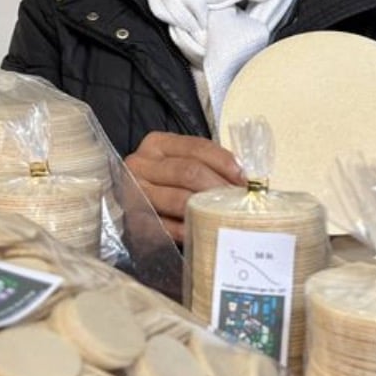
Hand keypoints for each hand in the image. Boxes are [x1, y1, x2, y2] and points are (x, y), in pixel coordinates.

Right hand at [124, 131, 244, 242]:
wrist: (131, 206)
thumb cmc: (166, 183)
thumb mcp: (180, 163)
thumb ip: (206, 164)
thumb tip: (243, 180)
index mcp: (157, 144)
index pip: (197, 147)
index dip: (224, 162)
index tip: (243, 179)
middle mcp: (140, 165)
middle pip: (189, 172)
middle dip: (219, 187)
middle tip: (240, 201)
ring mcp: (135, 194)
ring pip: (180, 199)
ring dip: (209, 209)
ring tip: (229, 215)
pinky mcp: (135, 222)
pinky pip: (169, 227)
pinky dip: (192, 230)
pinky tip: (207, 232)